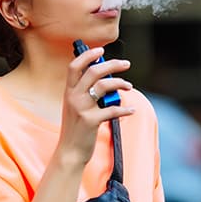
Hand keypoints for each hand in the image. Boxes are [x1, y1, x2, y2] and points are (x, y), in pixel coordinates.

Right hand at [56, 47, 134, 167]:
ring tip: (129, 86)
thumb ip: (85, 92)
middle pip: (94, 71)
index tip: (101, 50)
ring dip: (120, 83)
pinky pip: (112, 110)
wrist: (70, 151)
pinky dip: (125, 109)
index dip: (87, 55)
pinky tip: (132, 110)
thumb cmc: (76, 128)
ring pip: (104, 86)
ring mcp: (82, 108)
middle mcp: (73, 97)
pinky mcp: (91, 121)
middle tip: (126, 64)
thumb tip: (105, 78)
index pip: (74, 66)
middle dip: (112, 64)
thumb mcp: (75, 107)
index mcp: (69, 91)